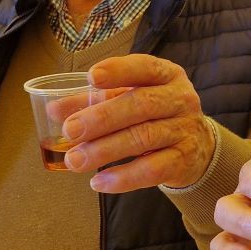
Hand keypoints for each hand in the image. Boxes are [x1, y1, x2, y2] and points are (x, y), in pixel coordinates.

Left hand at [61, 54, 215, 192]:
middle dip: (102, 118)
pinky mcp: (184, 160)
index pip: (144, 67)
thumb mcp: (128, 100)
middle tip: (70, 131)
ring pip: (144, 138)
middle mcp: (180, 99)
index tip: (91, 77)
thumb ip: (93, 101)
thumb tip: (53, 110)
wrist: (197, 147)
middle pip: (140, 105)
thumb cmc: (154, 116)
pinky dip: (124, 177)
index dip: (119, 71)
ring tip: (75, 160)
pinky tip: (99, 182)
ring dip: (105, 150)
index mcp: (166, 75)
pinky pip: (153, 170)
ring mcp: (184, 130)